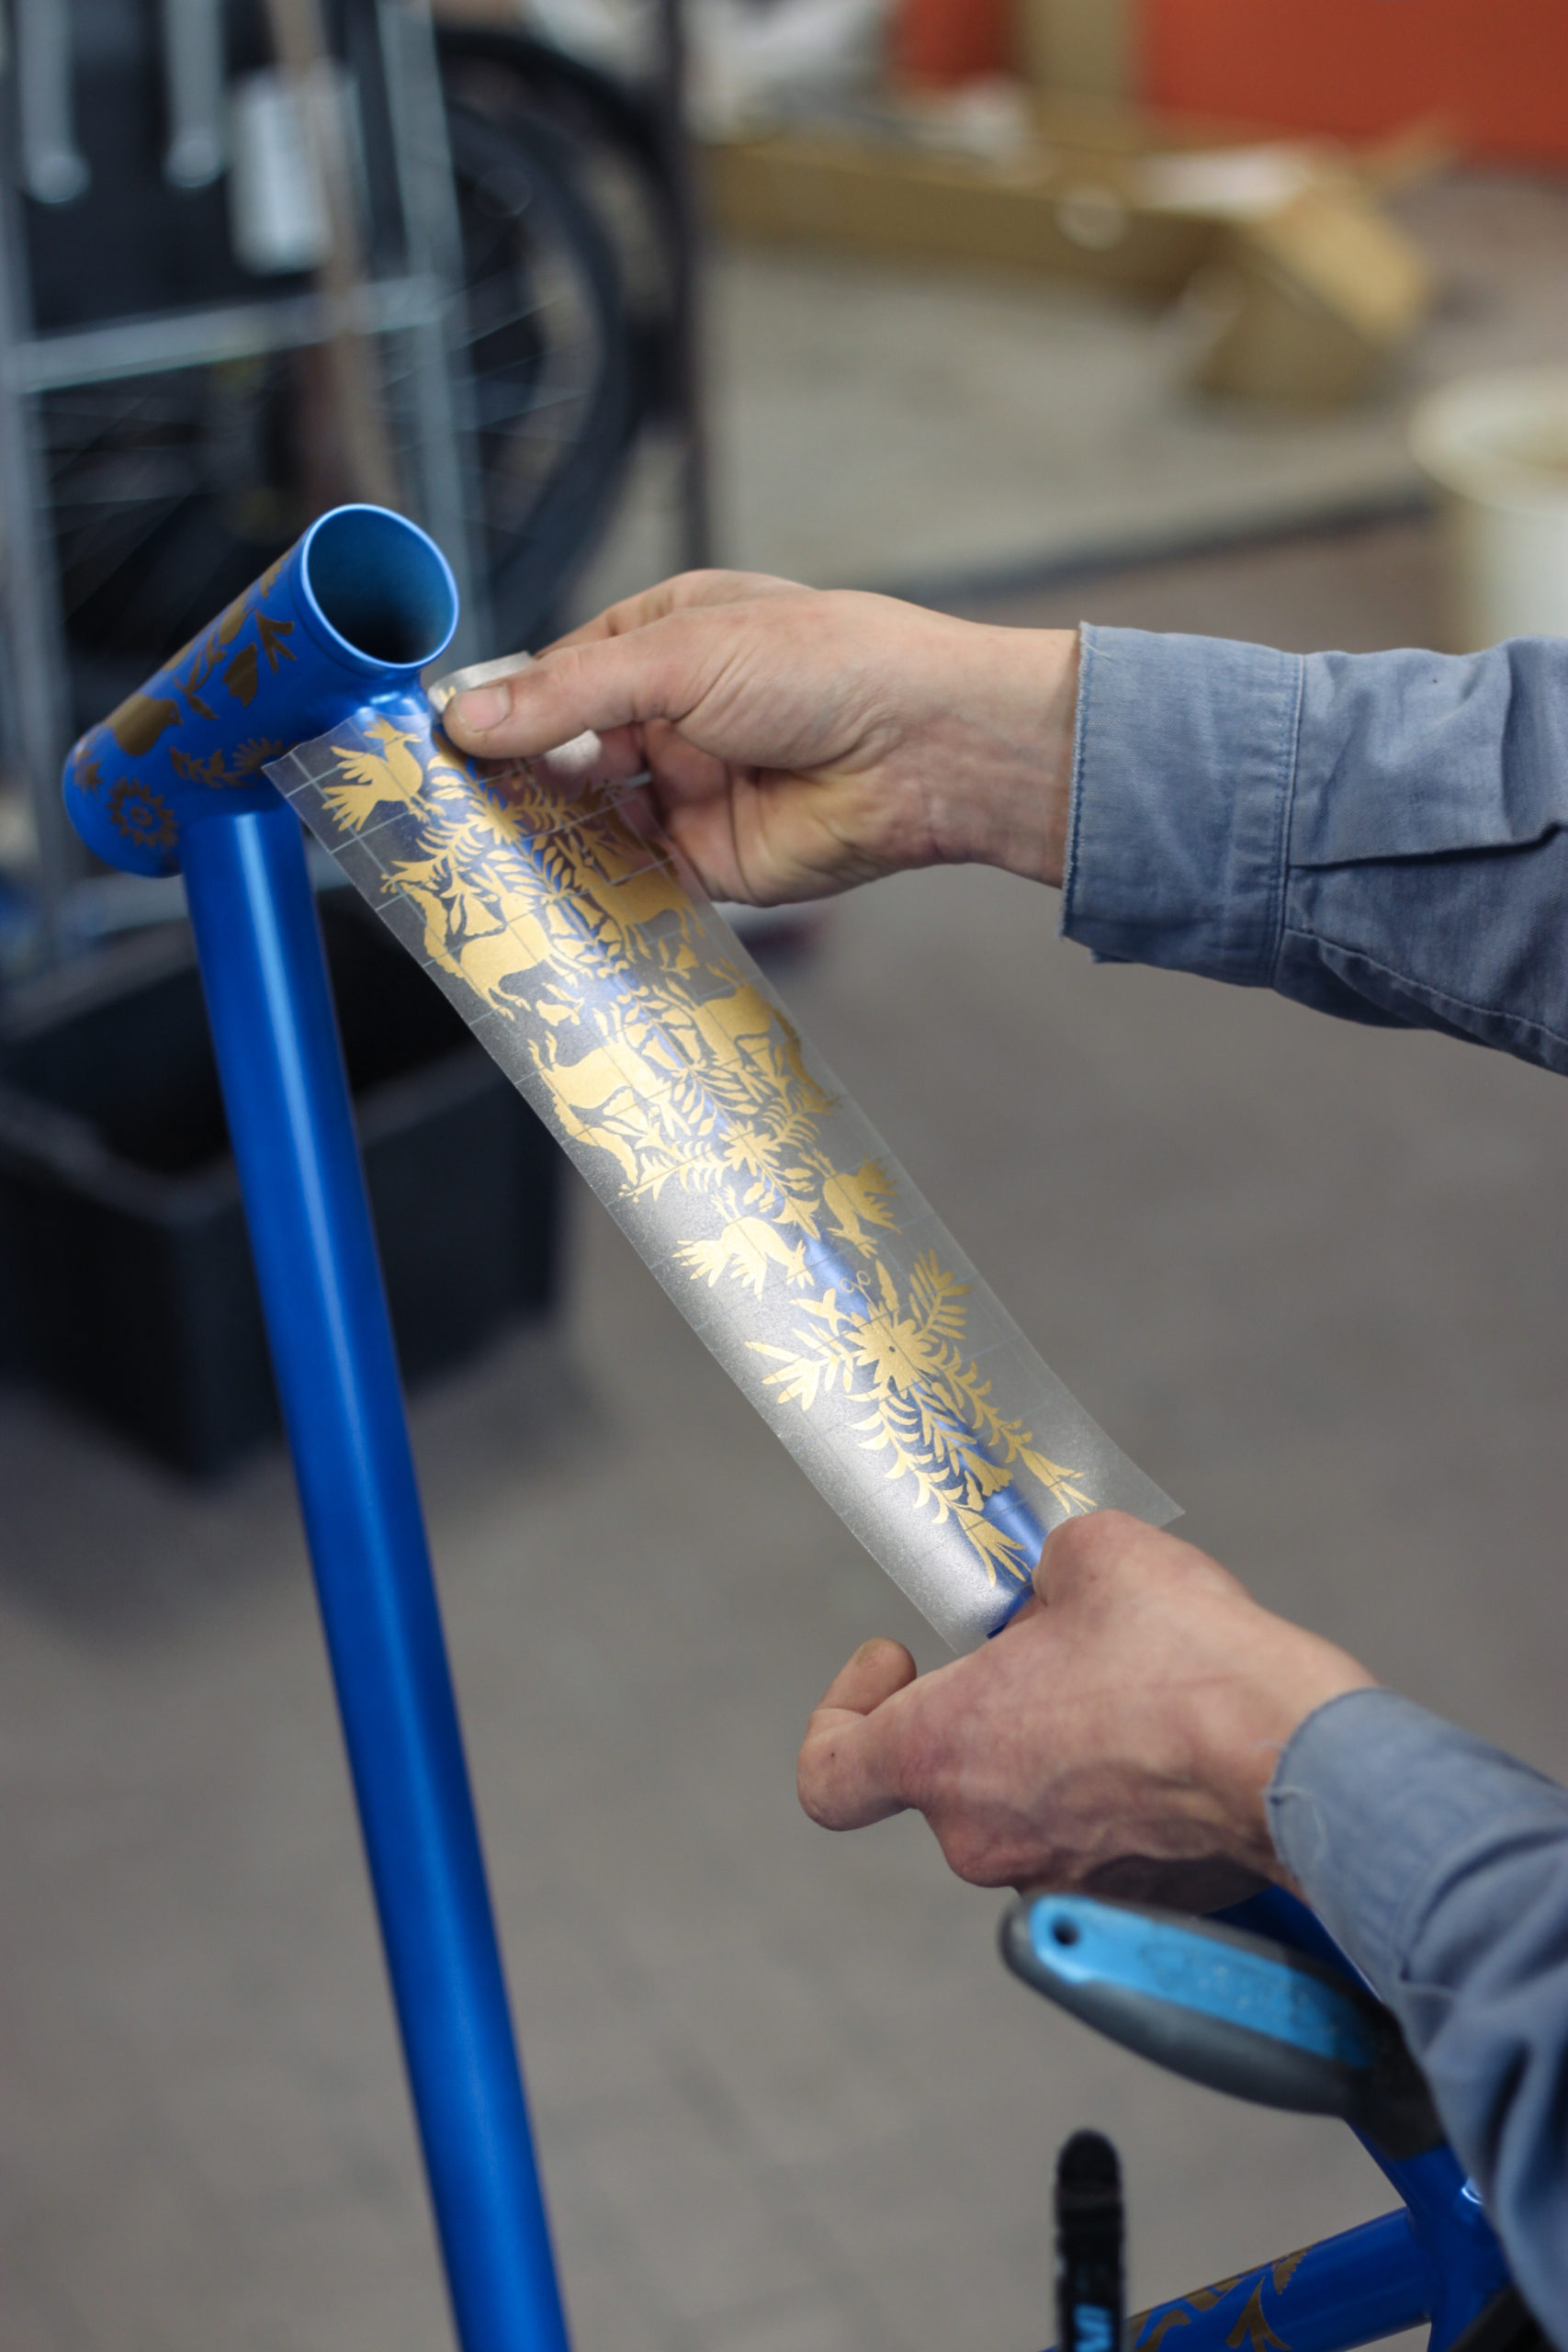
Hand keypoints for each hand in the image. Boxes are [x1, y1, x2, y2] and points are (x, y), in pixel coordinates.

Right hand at [441, 570, 1078, 906]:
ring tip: (476, 849)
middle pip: (562, 750)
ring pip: (588, 816)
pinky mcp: (707, 860)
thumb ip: (570, 692)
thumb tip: (466, 715)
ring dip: (542, 832)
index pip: (556, 674)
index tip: (438, 740)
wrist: (926, 753)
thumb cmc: (827, 667)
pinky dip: (589, 884)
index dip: (500, 708)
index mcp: (666, 638)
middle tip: (444, 804)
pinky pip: (630, 875)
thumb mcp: (682, 656)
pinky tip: (541, 890)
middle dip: (511, 776)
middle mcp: (671, 714)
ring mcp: (687, 789)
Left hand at [797, 1513, 1374, 1909]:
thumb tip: (1047, 1589)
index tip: (894, 1661)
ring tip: (1131, 1689)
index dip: (842, 1712)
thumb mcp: (1088, 1553)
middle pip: (947, 1774)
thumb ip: (1040, 1573)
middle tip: (1056, 1649)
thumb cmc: (1184, 1659)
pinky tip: (1170, 1740)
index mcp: (941, 1753)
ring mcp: (1055, 1880)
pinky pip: (1095, 1840)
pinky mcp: (1128, 1901)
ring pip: (1026, 1806)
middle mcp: (981, 1837)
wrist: (1297, 1754)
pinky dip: (1116, 1794)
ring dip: (1057, 1751)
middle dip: (992, 1707)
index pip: (828, 1776)